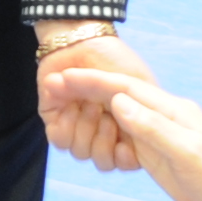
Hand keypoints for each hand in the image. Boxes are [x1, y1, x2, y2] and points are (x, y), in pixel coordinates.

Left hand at [31, 27, 149, 168]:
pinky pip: (60, 140)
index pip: (125, 160)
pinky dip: (67, 127)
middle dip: (105, 140)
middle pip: (103, 161)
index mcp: (124, 127)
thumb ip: (146, 115)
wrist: (83, 39)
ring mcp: (78, 127)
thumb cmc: (116, 60)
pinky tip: (71, 108)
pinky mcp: (55, 120)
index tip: (126, 146)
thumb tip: (146, 146)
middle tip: (106, 115)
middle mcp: (101, 132)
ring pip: (81, 152)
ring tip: (90, 105)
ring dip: (86, 129)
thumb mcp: (141, 86)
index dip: (126, 158)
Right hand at [48, 66, 201, 200]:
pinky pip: (125, 136)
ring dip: (91, 109)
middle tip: (51, 90)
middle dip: (85, 91)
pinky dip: (104, 131)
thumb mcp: (187, 154)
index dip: (92, 81)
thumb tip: (120, 102)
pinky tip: (90, 133)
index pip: (125, 88)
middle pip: (118, 97)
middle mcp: (166, 118)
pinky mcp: (160, 156)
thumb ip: (153, 127)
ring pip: (119, 115)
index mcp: (173, 110)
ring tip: (63, 108)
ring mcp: (162, 136)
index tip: (62, 77)